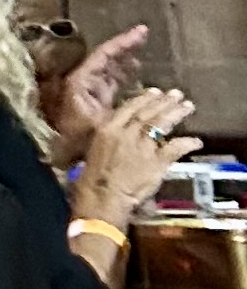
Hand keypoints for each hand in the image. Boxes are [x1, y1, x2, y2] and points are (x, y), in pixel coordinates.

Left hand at [50, 25, 147, 155]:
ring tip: (142, 56)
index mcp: (81, 81)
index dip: (123, 42)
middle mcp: (84, 82)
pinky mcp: (96, 101)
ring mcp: (90, 90)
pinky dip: (124, 76)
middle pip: (106, 58)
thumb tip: (150, 99)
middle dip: (125, 47)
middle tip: (144, 36)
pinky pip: (111, 82)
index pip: (104, 54)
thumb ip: (123, 112)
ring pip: (109, 69)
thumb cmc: (79, 139)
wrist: (64, 157)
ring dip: (125, 62)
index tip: (141, 31)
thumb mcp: (101, 124)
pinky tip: (137, 76)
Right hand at [73, 81, 198, 225]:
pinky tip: (196, 141)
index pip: (130, 108)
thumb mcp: (96, 149)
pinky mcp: (157, 161)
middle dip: (164, 102)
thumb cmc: (92, 177)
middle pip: (148, 113)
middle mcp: (126, 133)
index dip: (144, 99)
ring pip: (162, 124)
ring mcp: (142, 146)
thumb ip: (110, 137)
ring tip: (187, 106)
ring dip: (176, 114)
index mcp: (109, 129)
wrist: (103, 196)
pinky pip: (175, 149)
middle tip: (177, 94)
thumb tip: (121, 131)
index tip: (155, 92)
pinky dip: (187, 143)